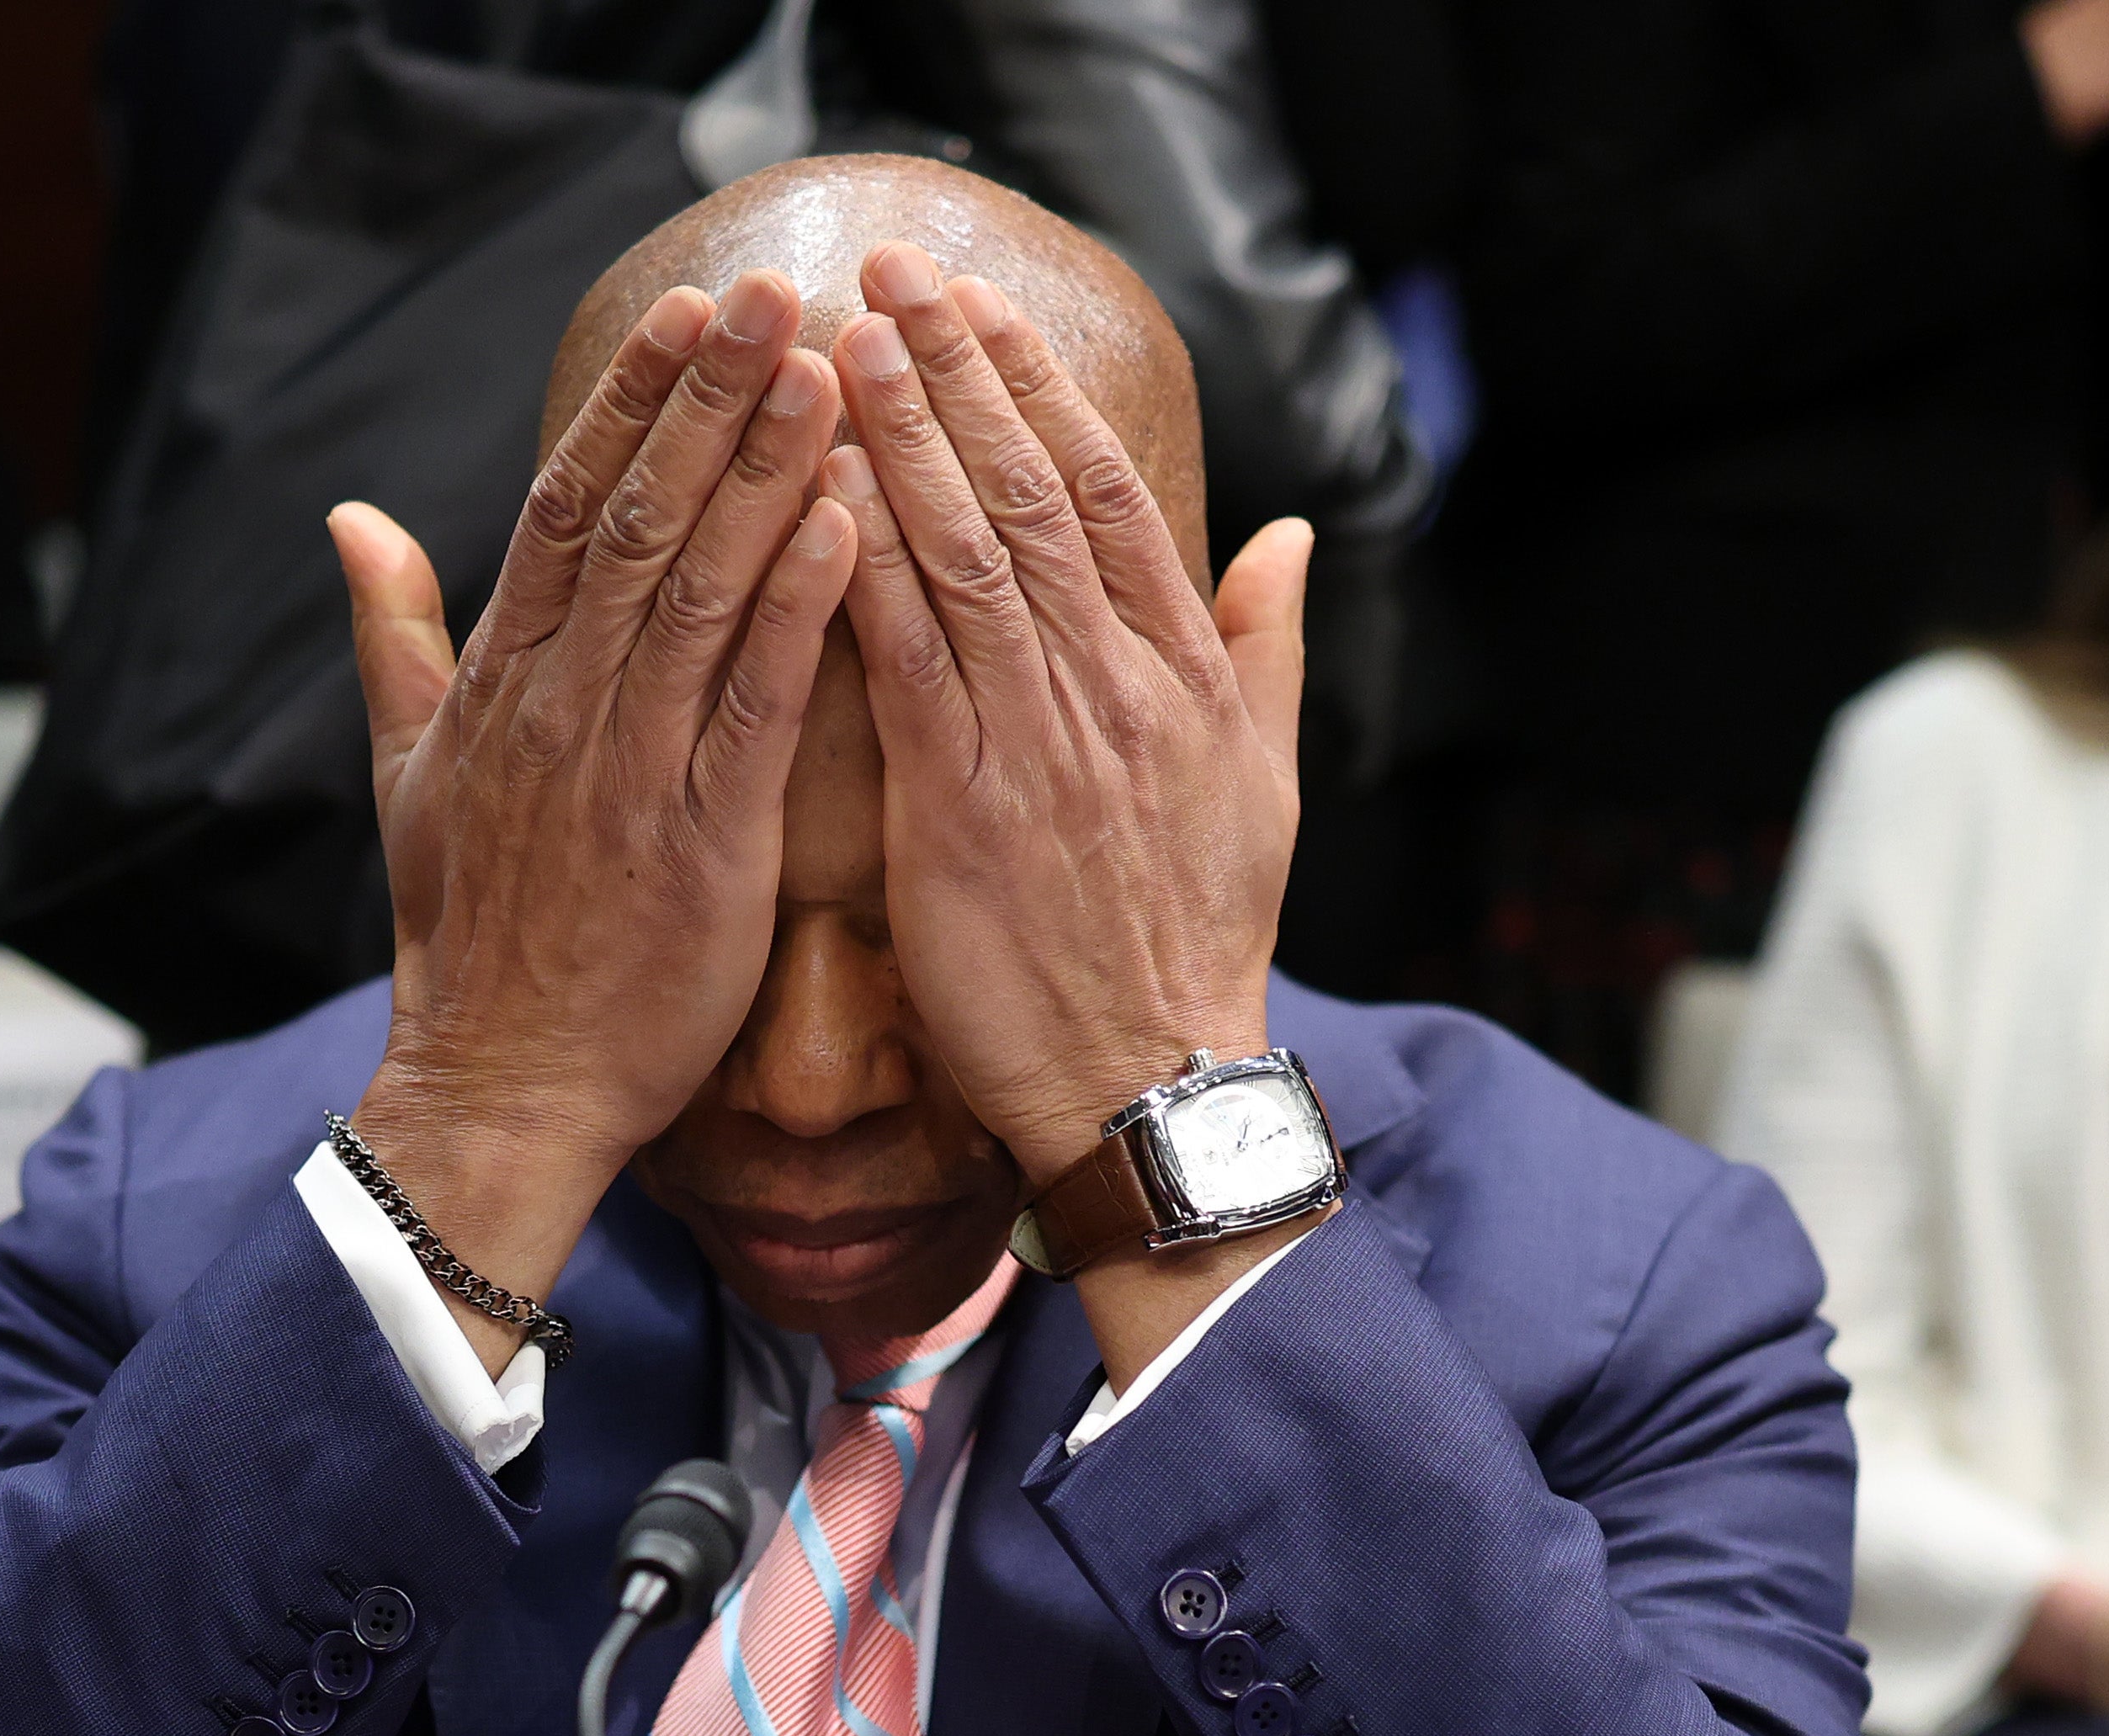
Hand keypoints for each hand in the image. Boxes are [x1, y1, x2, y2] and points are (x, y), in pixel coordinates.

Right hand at [326, 269, 857, 1360]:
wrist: (501, 1089)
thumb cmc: (468, 937)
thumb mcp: (404, 774)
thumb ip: (394, 638)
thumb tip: (352, 521)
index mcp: (501, 682)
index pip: (568, 506)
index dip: (630, 402)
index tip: (688, 313)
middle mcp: (562, 707)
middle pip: (641, 520)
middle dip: (709, 400)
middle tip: (774, 295)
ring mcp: (630, 770)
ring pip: (703, 591)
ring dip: (765, 474)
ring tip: (827, 373)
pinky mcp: (700, 843)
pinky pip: (756, 707)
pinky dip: (798, 612)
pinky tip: (845, 528)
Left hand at [817, 245, 1305, 1193]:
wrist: (1154, 1085)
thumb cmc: (1197, 946)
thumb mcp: (1266, 791)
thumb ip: (1266, 652)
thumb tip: (1289, 536)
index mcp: (1183, 677)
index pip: (1104, 493)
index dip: (1037, 388)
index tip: (979, 305)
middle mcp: (1116, 690)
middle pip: (1028, 495)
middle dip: (953, 373)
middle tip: (887, 276)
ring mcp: (1042, 745)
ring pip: (965, 556)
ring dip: (899, 437)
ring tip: (838, 345)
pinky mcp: (966, 810)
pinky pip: (909, 662)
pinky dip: (864, 567)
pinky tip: (819, 492)